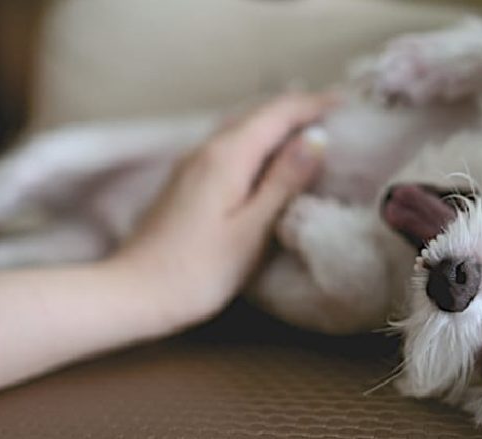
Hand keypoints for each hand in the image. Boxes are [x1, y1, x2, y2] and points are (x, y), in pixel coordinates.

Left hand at [112, 93, 333, 325]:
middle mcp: (207, 149)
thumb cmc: (198, 271)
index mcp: (227, 156)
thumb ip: (284, 182)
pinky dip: (257, 140)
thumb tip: (316, 139)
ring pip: (241, 126)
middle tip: (336, 112)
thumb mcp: (252, 230)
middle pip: (258, 113)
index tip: (348, 104)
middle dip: (298, 108)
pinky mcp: (185, 181)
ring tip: (310, 128)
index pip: (278, 112)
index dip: (314, 104)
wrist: (133, 293)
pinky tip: (268, 157)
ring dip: (276, 122)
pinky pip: (229, 144)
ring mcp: (192, 164)